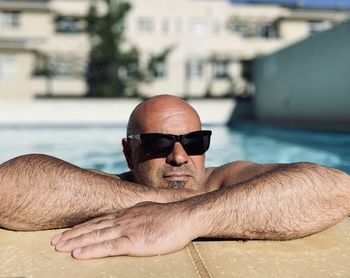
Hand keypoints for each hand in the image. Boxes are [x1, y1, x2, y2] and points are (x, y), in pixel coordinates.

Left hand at [51, 202, 197, 258]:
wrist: (184, 215)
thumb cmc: (171, 217)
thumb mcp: (150, 212)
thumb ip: (137, 217)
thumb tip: (131, 222)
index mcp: (127, 214)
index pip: (100, 220)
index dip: (82, 227)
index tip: (68, 232)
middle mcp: (123, 219)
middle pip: (93, 227)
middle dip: (73, 234)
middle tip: (55, 241)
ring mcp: (127, 229)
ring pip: (96, 236)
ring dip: (76, 242)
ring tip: (59, 248)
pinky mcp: (134, 241)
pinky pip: (108, 247)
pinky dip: (91, 250)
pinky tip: (78, 255)